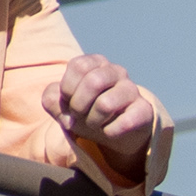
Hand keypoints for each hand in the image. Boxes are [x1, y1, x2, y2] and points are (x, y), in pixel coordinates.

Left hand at [45, 53, 157, 169]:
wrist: (113, 132)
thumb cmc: (86, 111)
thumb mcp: (64, 105)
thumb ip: (51, 98)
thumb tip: (62, 108)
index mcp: (96, 63)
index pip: (79, 66)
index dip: (68, 88)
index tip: (68, 101)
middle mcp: (117, 71)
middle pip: (93, 81)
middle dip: (79, 105)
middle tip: (78, 115)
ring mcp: (132, 90)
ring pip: (106, 104)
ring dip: (93, 121)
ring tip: (94, 124)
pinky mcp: (144, 110)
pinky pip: (126, 121)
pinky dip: (111, 131)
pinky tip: (109, 132)